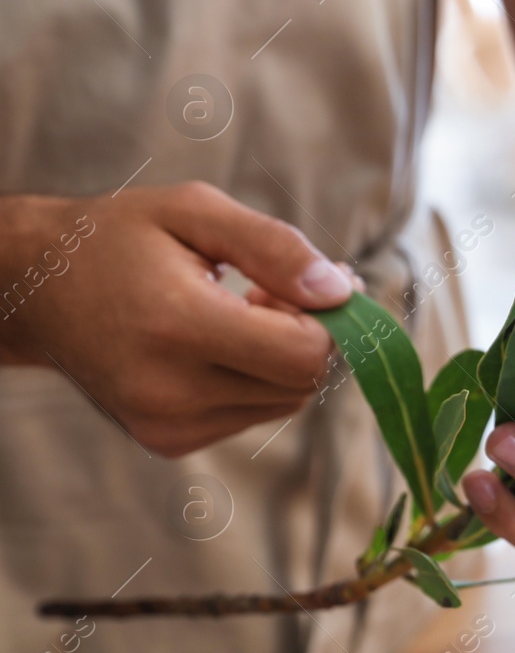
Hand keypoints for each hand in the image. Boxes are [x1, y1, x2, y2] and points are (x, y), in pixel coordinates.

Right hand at [0, 182, 353, 456]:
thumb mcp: (195, 211)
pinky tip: (217, 343)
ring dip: (283, 357)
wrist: (35, 289)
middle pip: (300, 382)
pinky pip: (252, 414)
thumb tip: (341, 291)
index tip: (308, 281)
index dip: (325, 318)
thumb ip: (275, 247)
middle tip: (271, 288)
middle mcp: (169, 389)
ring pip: (283, 401)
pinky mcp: (167, 440)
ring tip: (238, 310)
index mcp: (177, 326)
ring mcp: (166, 424)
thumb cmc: (118, 239)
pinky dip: (255, 379)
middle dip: (309, 334)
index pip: (303, 354)